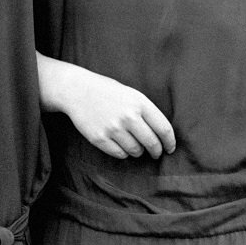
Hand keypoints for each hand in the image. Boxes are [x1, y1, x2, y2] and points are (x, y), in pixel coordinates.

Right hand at [46, 60, 175, 158]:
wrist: (76, 90)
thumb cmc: (107, 91)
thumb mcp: (131, 94)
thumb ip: (146, 112)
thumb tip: (161, 135)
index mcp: (139, 103)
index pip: (163, 129)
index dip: (170, 142)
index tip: (170, 148)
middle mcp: (128, 116)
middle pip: (152, 143)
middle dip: (156, 151)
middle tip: (155, 153)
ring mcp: (113, 128)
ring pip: (136, 151)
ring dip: (138, 152)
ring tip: (135, 146)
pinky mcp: (100, 138)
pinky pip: (120, 154)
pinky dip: (123, 153)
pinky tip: (121, 145)